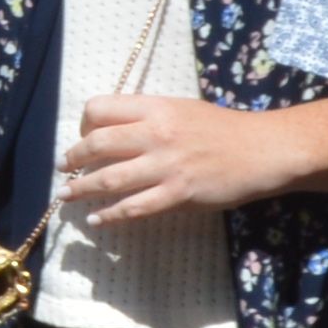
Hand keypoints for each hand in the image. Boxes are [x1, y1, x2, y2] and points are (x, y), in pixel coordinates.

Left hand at [62, 94, 327, 230]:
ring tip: (66, 195)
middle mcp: (156, 133)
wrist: (263, 150)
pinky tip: (96, 219)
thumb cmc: (224, 129)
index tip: (84, 137)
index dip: (85, 124)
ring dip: (82, 188)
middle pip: (97, 143)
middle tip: (65, 168)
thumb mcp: (183, 110)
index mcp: (156, 107)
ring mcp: (166, 165)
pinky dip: (110, 214)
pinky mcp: (178, 193)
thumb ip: (149, 118)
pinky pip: (134, 207)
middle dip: (74, 158)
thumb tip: (115, 133)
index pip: (101, 108)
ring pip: (110, 178)